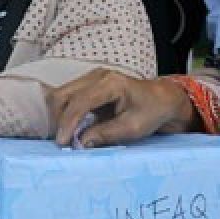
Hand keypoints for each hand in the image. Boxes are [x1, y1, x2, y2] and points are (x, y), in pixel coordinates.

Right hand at [48, 69, 199, 148]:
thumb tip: (80, 143)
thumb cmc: (151, 112)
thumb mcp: (132, 128)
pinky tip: (68, 128)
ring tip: (64, 136)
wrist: (162, 100)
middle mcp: (97, 75)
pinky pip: (68, 97)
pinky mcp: (88, 84)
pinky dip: (64, 113)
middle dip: (57, 119)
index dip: (68, 122)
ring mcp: (91, 77)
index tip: (62, 142)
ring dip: (58, 116)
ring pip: (61, 95)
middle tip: (60, 141)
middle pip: (63, 94)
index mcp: (112, 83)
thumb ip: (105, 134)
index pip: (80, 101)